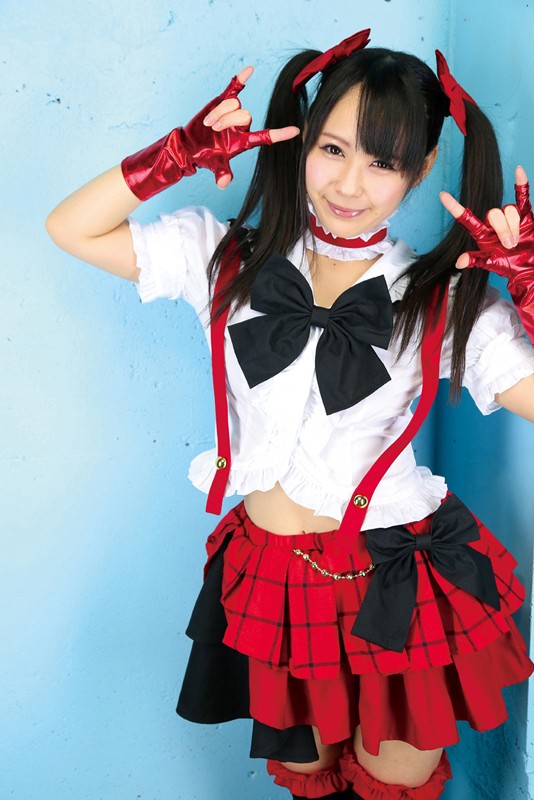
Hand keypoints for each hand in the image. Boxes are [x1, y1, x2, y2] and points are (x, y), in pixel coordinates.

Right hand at [200, 66, 299, 187]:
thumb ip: (222, 173)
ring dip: (220, 112)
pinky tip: (250, 69)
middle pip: (244, 115)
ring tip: (208, 124)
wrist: (190, 145)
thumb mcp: (215, 165)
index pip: (266, 137)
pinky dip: (240, 79)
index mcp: (244, 141)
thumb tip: (223, 183)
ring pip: (234, 103)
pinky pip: (234, 88)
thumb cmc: (206, 156)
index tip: (296, 131)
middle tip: (214, 129)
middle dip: (228, 120)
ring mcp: (233, 112)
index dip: (280, 134)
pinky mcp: (222, 101)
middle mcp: (242, 126)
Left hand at [440, 166, 530, 270]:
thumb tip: (459, 262)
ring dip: (513, 226)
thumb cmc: (509, 265)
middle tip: (508, 246)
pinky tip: (518, 170)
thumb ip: (477, 260)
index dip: (454, 207)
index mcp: (481, 233)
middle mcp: (493, 223)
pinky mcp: (524, 213)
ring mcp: (508, 216)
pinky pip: (522, 195)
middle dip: (503, 230)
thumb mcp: (491, 263)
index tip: (442, 195)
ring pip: (508, 210)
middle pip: (493, 214)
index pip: (465, 217)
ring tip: (516, 242)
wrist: (528, 266)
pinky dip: (521, 183)